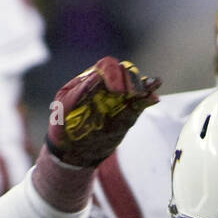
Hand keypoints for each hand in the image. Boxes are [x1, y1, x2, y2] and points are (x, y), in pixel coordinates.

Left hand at [46, 57, 160, 166]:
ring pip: (135, 86)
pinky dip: (146, 99)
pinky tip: (153, 98)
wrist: (72, 150)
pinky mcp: (126, 114)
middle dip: (130, 80)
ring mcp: (118, 100)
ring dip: (144, 85)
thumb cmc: (63, 125)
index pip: (106, 67)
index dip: (113, 74)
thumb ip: (78, 92)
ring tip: (153, 84)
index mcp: (89, 80)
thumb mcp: (64, 108)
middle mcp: (106, 87)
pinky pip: (139, 104)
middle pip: (124, 72)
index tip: (116, 90)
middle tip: (130, 93)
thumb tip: (96, 77)